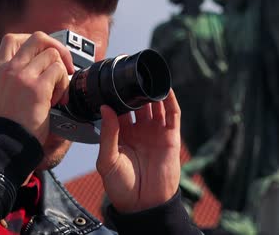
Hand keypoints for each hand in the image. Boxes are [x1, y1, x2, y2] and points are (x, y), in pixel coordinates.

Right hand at [0, 31, 73, 143]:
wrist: (7, 145)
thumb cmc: (9, 127)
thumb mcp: (2, 95)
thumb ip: (15, 78)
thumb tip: (40, 65)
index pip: (13, 38)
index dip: (35, 43)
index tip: (45, 57)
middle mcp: (9, 69)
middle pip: (38, 38)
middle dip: (57, 48)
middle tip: (64, 68)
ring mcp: (22, 76)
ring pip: (53, 55)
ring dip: (61, 73)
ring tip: (57, 93)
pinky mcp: (37, 88)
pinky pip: (59, 72)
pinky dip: (64, 85)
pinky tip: (58, 101)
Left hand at [96, 89, 180, 212]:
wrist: (144, 205)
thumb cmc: (121, 186)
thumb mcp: (108, 160)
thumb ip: (107, 133)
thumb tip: (105, 108)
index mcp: (121, 134)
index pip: (120, 108)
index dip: (117, 95)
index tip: (111, 81)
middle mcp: (139, 130)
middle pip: (138, 103)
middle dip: (135, 90)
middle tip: (130, 73)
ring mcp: (156, 132)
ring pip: (156, 105)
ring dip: (152, 92)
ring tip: (148, 77)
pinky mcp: (171, 137)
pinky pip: (173, 114)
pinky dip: (170, 100)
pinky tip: (165, 89)